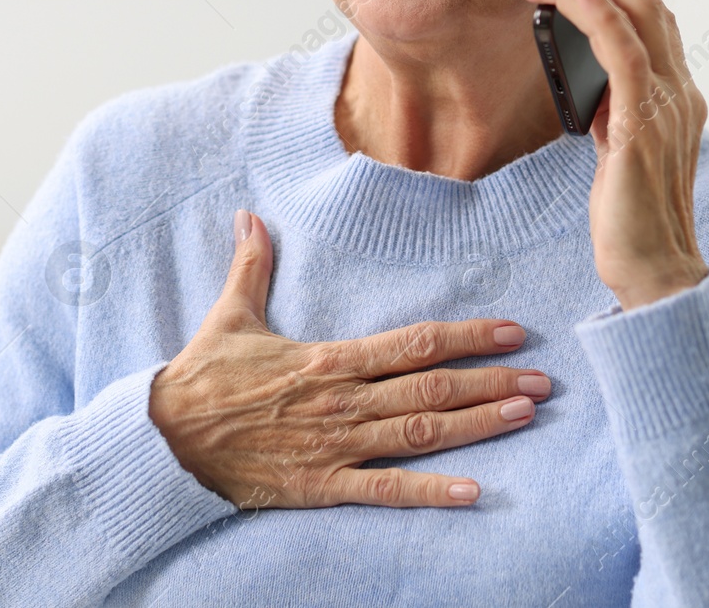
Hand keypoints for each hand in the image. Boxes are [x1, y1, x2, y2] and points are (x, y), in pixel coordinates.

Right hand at [148, 209, 550, 508]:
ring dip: (476, 425)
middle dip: (491, 383)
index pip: (412, 342)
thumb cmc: (201, 377)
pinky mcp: (319, 484)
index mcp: (328, 358)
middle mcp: (342, 399)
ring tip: (524, 416)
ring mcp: (335, 444)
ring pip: (419, 432)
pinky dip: (428, 492)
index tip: (513, 331)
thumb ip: (251, 265)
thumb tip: (250, 216)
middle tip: (544, 383)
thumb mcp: (229, 315)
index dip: (467, 336)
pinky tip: (471, 491)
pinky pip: (382, 491)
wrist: (164, 438)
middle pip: (430, 387)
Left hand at [513, 0, 708, 309]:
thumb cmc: (633, 219)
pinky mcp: (643, 122)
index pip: (657, 20)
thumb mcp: (621, 152)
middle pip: (647, 3)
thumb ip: (617, 114)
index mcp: (676, 97)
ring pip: (636, 14)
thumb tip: (594, 86)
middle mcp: (679, 92)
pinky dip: (599, 13)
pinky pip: (624, 51)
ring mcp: (667, 104)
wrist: (655, 271)